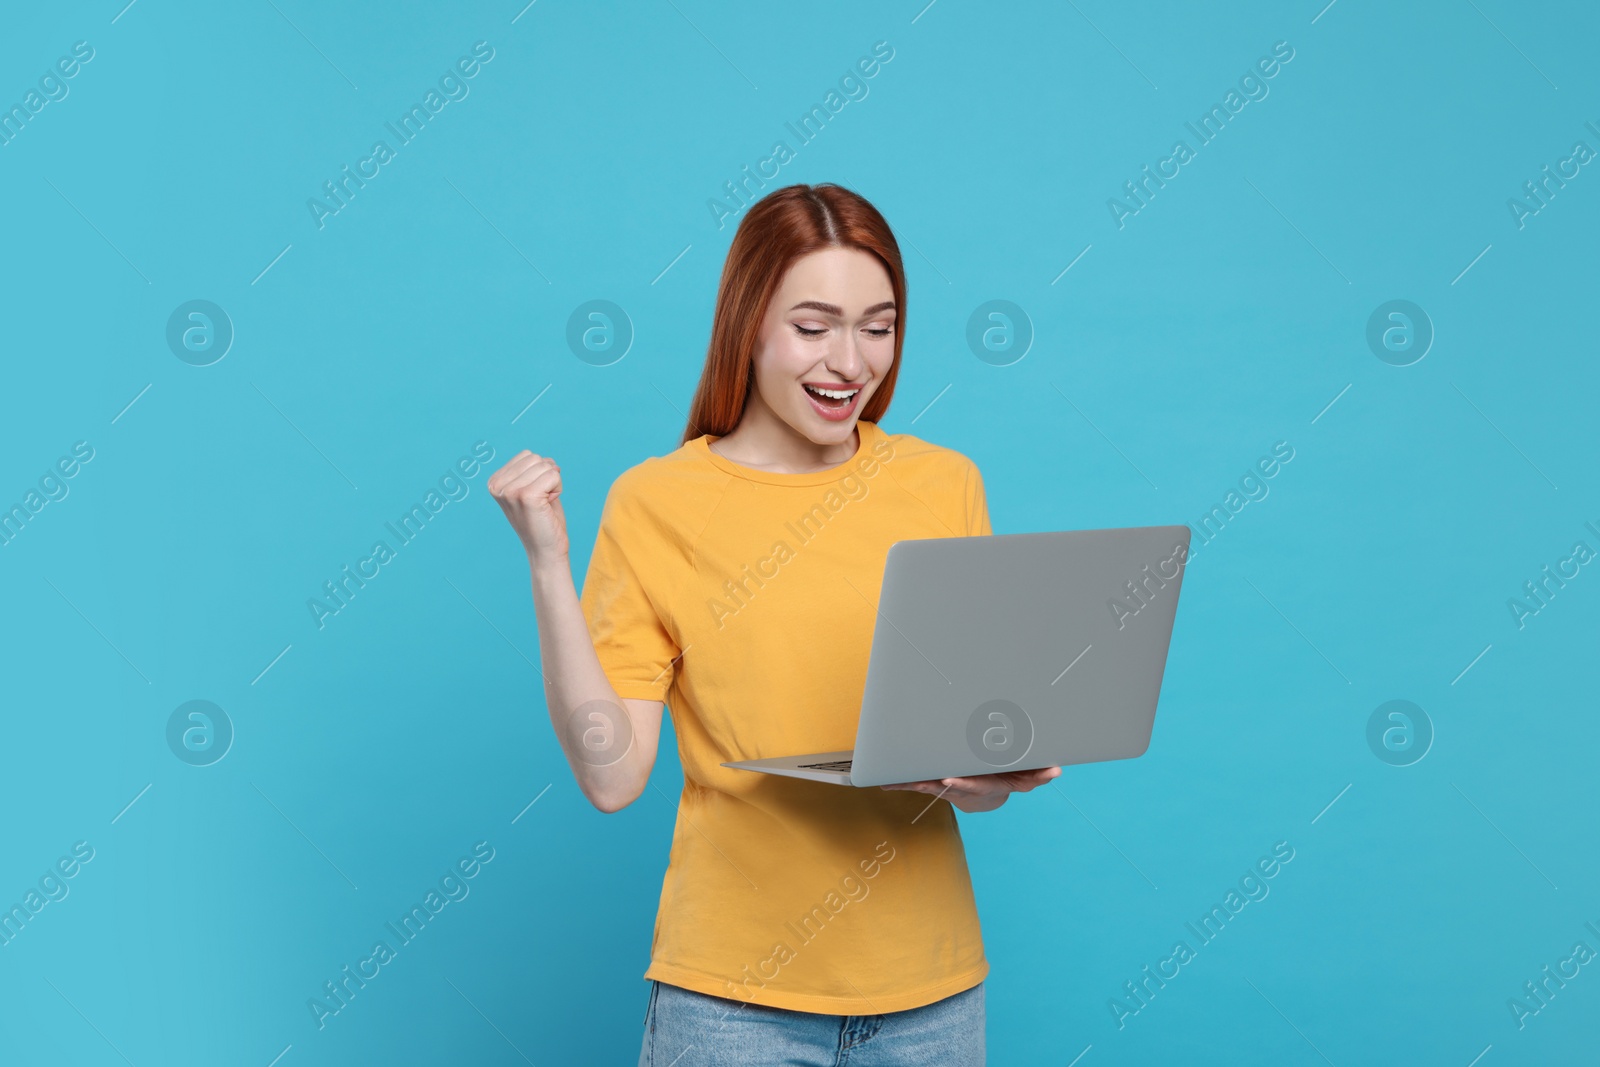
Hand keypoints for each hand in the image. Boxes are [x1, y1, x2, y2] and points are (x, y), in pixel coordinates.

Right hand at [487, 451, 569, 564]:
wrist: (546, 550)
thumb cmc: (542, 520)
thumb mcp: (532, 489)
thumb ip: (534, 470)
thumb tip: (547, 460)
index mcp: (494, 482)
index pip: (527, 455)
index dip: (539, 473)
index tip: (535, 496)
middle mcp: (498, 486)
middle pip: (536, 458)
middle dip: (547, 477)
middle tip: (541, 502)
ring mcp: (510, 491)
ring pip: (546, 465)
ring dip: (553, 484)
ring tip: (544, 504)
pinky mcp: (526, 496)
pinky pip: (554, 475)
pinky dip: (558, 488)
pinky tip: (548, 506)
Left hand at [880, 766, 1060, 812]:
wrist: (983, 793)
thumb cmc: (1001, 777)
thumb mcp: (1022, 779)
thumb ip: (1039, 775)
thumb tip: (1057, 771)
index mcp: (981, 785)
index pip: (971, 785)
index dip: (960, 784)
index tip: (949, 780)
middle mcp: (961, 786)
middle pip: (942, 787)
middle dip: (927, 784)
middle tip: (908, 780)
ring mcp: (945, 786)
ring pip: (924, 785)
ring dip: (907, 783)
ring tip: (888, 780)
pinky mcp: (933, 782)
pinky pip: (913, 783)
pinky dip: (898, 782)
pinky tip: (881, 780)